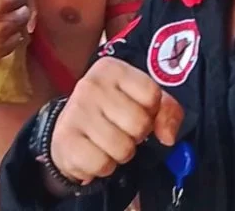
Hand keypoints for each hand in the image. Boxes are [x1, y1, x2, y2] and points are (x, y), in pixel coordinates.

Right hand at [50, 57, 183, 183]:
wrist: (69, 128)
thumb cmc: (110, 112)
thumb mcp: (140, 100)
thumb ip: (166, 111)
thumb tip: (168, 136)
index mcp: (112, 69)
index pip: (152, 94)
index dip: (151, 111)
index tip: (137, 110)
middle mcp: (91, 85)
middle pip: (139, 123)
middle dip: (136, 135)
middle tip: (120, 129)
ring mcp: (76, 111)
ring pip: (123, 148)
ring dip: (120, 153)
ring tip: (107, 141)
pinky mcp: (66, 139)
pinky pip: (103, 164)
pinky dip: (103, 166)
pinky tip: (94, 152)